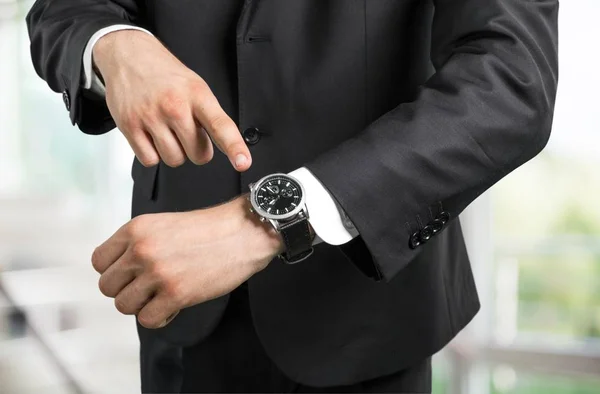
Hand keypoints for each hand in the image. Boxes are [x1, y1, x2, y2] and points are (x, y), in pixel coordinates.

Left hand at [91, 196, 282, 328]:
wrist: (243, 233)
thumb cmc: (208, 229)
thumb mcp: (163, 224)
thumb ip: (138, 243)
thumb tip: (121, 273)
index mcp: (136, 229)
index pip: (99, 262)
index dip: (114, 272)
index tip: (131, 274)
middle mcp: (142, 250)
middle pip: (107, 286)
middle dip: (127, 290)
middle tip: (148, 288)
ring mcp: (158, 273)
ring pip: (124, 305)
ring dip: (142, 305)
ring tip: (162, 296)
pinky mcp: (176, 294)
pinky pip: (148, 319)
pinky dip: (159, 317)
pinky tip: (173, 306)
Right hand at [93, 30, 250, 170]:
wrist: (129, 55)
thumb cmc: (167, 75)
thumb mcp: (196, 87)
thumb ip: (210, 116)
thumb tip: (225, 146)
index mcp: (197, 95)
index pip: (221, 125)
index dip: (234, 147)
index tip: (243, 163)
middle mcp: (175, 106)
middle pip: (198, 154)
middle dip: (196, 148)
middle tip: (187, 130)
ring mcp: (151, 116)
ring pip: (175, 160)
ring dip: (174, 151)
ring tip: (167, 129)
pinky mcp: (129, 126)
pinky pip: (150, 160)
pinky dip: (152, 154)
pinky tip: (151, 134)